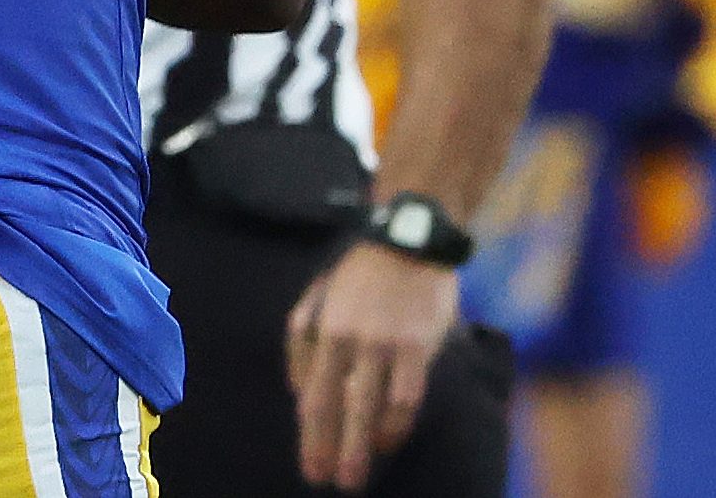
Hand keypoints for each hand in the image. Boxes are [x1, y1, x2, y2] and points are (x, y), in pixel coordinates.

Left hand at [286, 241, 460, 491]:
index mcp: (325, 331)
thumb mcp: (317, 297)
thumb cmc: (359, 274)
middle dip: (334, 451)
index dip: (311, 436)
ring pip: (373, 408)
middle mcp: (351, 341)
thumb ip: (302, 339)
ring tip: (360, 472)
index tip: (311, 468)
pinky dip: (397, 423)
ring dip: (367, 445)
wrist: (407, 242)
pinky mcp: (417, 345)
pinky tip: (390, 439)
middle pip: (340, 408)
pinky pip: (407, 395)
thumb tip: (298, 389)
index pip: (315, 395)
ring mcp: (385, 344)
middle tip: (331, 482)